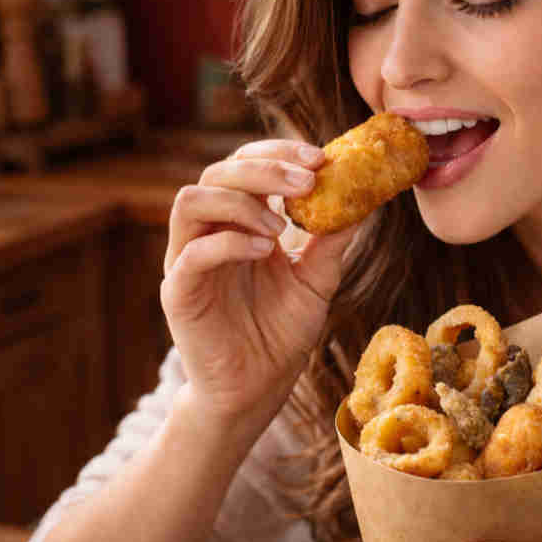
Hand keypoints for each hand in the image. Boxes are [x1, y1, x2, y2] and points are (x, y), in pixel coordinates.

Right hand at [161, 138, 357, 432]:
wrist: (257, 389)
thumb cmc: (281, 333)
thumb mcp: (316, 280)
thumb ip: (331, 240)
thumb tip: (364, 197)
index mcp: (238, 221)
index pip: (246, 163)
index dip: (279, 152)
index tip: (320, 157)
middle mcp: (208, 232)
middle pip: (217, 172)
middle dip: (264, 168)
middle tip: (307, 180)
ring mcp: (188, 260)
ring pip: (191, 200)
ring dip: (240, 202)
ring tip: (280, 226)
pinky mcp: (178, 292)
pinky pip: (192, 253)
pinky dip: (229, 242)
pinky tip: (265, 251)